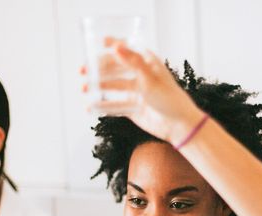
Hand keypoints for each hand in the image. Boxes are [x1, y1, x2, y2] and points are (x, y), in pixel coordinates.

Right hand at [84, 41, 204, 145]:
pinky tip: (90, 107)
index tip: (97, 42)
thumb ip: (132, 62)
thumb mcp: (150, 78)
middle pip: (114, 68)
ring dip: (97, 86)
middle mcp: (140, 75)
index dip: (112, 45)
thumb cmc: (169, 99)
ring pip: (112, 86)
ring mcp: (136, 92)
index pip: (126, 50)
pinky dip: (102, 106)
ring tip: (83, 88)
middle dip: (98, 69)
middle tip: (83, 71)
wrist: (178, 126)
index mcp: (147, 63)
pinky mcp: (133, 108)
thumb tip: (115, 46)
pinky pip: (114, 106)